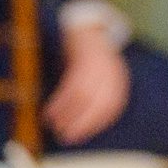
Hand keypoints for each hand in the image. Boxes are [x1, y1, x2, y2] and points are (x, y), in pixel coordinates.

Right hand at [44, 22, 130, 144]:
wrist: (87, 29)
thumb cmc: (92, 60)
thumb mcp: (101, 77)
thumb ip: (98, 97)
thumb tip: (83, 125)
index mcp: (117, 79)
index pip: (111, 107)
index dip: (96, 124)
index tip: (82, 136)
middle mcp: (110, 72)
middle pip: (98, 104)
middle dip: (81, 124)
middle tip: (67, 137)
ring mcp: (97, 65)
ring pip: (82, 96)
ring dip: (67, 114)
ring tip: (54, 125)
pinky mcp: (81, 59)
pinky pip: (70, 85)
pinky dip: (59, 102)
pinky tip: (50, 111)